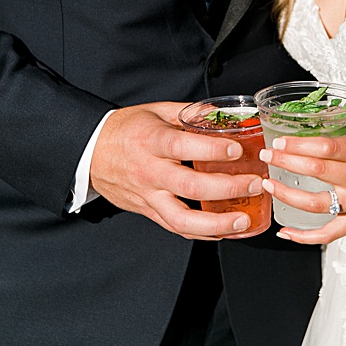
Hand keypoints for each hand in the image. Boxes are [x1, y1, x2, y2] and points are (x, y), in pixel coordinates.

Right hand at [90, 102, 263, 239]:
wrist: (91, 152)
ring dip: (217, 224)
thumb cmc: (126, 129)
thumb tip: (222, 113)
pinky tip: (224, 231)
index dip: (212, 150)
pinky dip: (203, 233)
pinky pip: (176, 229)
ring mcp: (148, 195)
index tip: (237, 150)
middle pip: (190, 187)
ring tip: (243, 221)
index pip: (182, 147)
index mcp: (151, 141)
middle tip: (255, 184)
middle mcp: (149, 171)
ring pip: (182, 220)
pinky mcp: (148, 211)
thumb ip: (188, 113)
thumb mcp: (154, 111)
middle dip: (227, 189)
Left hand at [259, 124, 345, 244]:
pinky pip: (329, 233)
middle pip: (314, 172)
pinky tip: (285, 232)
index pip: (323, 147)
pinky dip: (305, 236)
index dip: (296, 145)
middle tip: (266, 156)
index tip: (277, 142)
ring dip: (287, 195)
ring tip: (269, 185)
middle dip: (284, 163)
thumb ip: (341, 129)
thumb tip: (310, 122)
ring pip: (315, 203)